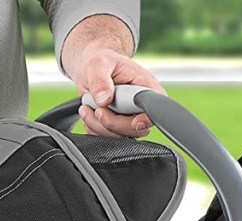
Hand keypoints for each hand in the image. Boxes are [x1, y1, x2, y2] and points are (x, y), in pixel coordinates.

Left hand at [60, 15, 165, 137]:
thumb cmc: (102, 62)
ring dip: (98, 126)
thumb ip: (101, 80)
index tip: (133, 121)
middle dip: (112, 123)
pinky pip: (106, 137)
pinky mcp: (116, 126)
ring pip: (118, 136)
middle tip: (98, 108)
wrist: (91, 70)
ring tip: (88, 107)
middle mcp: (140, 106)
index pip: (153, 110)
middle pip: (134, 129)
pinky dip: (93, 128)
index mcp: (146, 87)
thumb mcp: (99, 63)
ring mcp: (128, 118)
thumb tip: (104, 99)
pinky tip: (89, 112)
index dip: (144, 120)